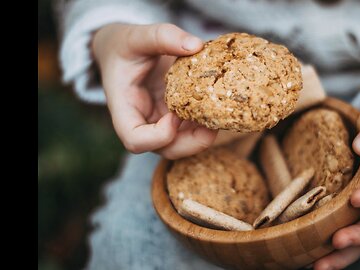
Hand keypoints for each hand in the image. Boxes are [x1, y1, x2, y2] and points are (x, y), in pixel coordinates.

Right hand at [92, 23, 217, 158]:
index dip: (158, 136)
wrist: (122, 51)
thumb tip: (196, 45)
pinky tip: (220, 105)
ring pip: (184, 144)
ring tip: (222, 114)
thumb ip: (162, 36)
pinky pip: (192, 129)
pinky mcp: (175, 117)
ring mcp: (160, 123)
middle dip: (192, 143)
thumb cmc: (124, 46)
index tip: (175, 115)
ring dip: (205, 135)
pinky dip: (207, 123)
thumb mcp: (137, 35)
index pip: (135, 140)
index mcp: (124, 109)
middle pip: (166, 150)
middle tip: (213, 124)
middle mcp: (143, 123)